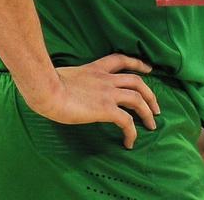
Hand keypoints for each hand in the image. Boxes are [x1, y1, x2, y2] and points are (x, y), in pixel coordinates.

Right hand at [21, 54, 159, 148]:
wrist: (47, 89)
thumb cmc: (47, 83)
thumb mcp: (65, 75)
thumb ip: (73, 80)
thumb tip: (67, 87)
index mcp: (95, 68)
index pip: (121, 60)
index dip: (137, 63)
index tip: (148, 69)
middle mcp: (106, 79)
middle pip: (137, 81)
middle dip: (150, 94)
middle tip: (156, 107)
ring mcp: (108, 93)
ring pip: (138, 99)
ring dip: (148, 112)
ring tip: (152, 125)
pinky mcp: (106, 109)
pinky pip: (127, 122)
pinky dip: (132, 132)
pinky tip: (130, 142)